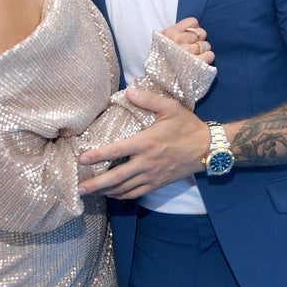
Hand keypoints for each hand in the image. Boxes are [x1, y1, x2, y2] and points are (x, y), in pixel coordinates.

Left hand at [77, 88, 210, 198]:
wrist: (207, 149)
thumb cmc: (187, 127)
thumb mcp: (170, 108)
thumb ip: (148, 99)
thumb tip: (129, 91)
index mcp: (146, 143)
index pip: (116, 151)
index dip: (97, 155)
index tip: (82, 159)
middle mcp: (146, 162)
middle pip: (116, 177)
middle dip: (96, 184)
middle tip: (79, 189)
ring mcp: (152, 176)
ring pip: (124, 188)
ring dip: (106, 192)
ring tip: (90, 193)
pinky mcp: (157, 184)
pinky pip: (136, 193)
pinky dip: (121, 196)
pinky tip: (112, 194)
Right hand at [161, 17, 213, 62]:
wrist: (158, 84)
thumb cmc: (161, 62)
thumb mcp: (162, 43)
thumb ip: (176, 33)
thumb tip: (195, 27)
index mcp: (169, 33)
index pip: (193, 22)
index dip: (193, 30)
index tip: (189, 37)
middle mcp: (177, 41)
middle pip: (201, 33)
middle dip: (199, 40)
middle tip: (192, 49)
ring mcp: (186, 53)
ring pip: (206, 45)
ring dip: (203, 51)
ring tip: (195, 57)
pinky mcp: (195, 64)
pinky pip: (209, 55)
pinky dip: (207, 58)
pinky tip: (200, 62)